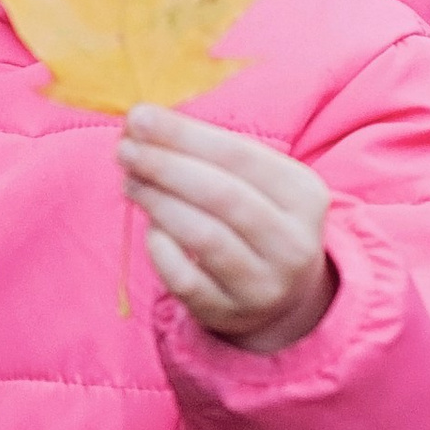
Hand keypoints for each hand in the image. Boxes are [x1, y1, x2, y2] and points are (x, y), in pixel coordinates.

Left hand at [117, 108, 335, 351]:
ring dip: (158, 202)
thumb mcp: (253, 182)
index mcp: (304, 195)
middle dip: (166, 166)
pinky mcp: (230, 312)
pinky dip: (160, 247)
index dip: (185, 135)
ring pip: (204, 236)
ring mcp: (263, 283)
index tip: (139, 117)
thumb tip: (143, 122)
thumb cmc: (256, 218)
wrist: (283, 296)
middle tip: (125, 148)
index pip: (239, 155)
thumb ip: (205, 151)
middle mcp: (293, 242)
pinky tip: (150, 226)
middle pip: (222, 195)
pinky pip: (184, 278)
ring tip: (130, 181)